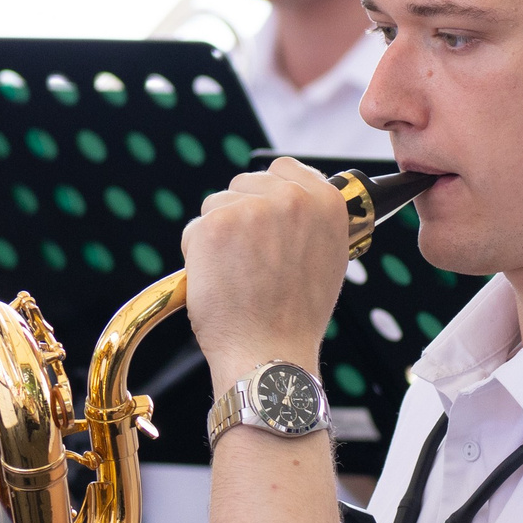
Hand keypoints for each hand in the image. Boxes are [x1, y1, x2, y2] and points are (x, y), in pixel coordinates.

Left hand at [182, 157, 348, 386]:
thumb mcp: (329, 258)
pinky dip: (198, 255)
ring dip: (218, 235)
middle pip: (245, 183)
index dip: (268, 193)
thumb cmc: (296, 317)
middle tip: (251, 261)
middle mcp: (292, 197)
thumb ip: (311, 221)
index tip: (266, 221)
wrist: (270, 353)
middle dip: (240, 215)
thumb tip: (285, 199)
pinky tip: (219, 282)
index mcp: (326, 202)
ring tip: (238, 276)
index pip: (284, 168)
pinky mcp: (215, 225)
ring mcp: (252, 208)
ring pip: (216, 205)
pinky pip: (194, 229)